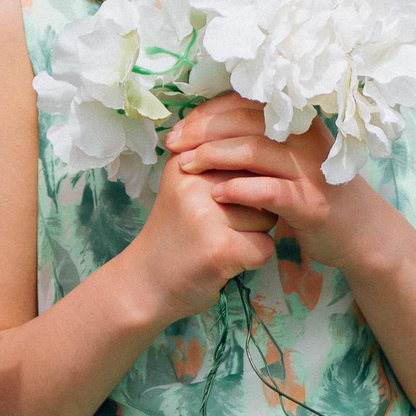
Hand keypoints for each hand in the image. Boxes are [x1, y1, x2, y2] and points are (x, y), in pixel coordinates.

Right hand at [120, 141, 276, 326]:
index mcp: (185, 160)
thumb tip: (266, 145)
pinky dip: (254, 258)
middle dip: (256, 203)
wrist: (146, 283)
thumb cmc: (175, 232)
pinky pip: (265, 246)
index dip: (258, 155)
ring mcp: (206, 215)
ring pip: (269, 215)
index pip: (243, 133)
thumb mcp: (184, 184)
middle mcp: (194, 182)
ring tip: (223, 241)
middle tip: (226, 223)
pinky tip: (228, 261)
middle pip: (262, 180)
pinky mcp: (219, 248)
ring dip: (255, 232)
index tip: (251, 179)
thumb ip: (215, 159)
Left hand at [165, 92, 390, 272]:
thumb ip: (257, 140)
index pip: (244, 103)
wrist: (359, 233)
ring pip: (255, 151)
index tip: (178, 128)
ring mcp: (311, 171)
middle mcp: (306, 139)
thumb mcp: (289, 158)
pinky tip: (217, 194)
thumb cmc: (313, 192)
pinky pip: (271, 190)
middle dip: (202, 131)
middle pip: (245, 122)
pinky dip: (241, 190)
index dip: (206, 112)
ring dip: (214, 156)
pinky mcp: (312, 203)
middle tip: (172, 144)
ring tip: (186, 166)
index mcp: (297, 123)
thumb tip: (204, 126)